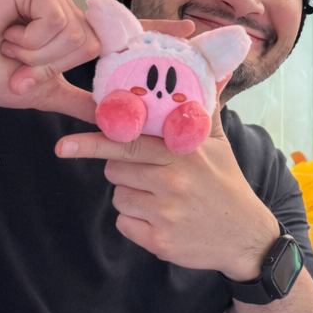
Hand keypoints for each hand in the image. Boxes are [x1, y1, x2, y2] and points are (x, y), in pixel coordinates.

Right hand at [0, 0, 192, 122]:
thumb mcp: (39, 92)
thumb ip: (78, 101)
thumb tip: (112, 119)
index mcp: (68, 28)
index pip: (117, 30)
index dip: (155, 29)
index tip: (192, 32)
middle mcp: (64, 4)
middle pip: (93, 42)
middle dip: (54, 64)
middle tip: (17, 62)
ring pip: (76, 33)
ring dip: (39, 54)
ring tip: (8, 47)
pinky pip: (57, 21)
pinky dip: (32, 38)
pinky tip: (6, 32)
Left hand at [55, 84, 278, 278]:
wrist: (246, 238)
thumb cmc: (227, 186)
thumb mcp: (220, 144)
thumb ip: (206, 109)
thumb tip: (216, 71)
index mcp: (183, 152)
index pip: (128, 142)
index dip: (95, 141)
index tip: (65, 144)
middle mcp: (172, 181)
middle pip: (116, 169)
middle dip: (125, 169)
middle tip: (150, 173)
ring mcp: (165, 213)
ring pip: (118, 197)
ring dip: (133, 197)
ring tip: (163, 198)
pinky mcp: (159, 240)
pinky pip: (124, 224)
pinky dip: (136, 223)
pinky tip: (162, 220)